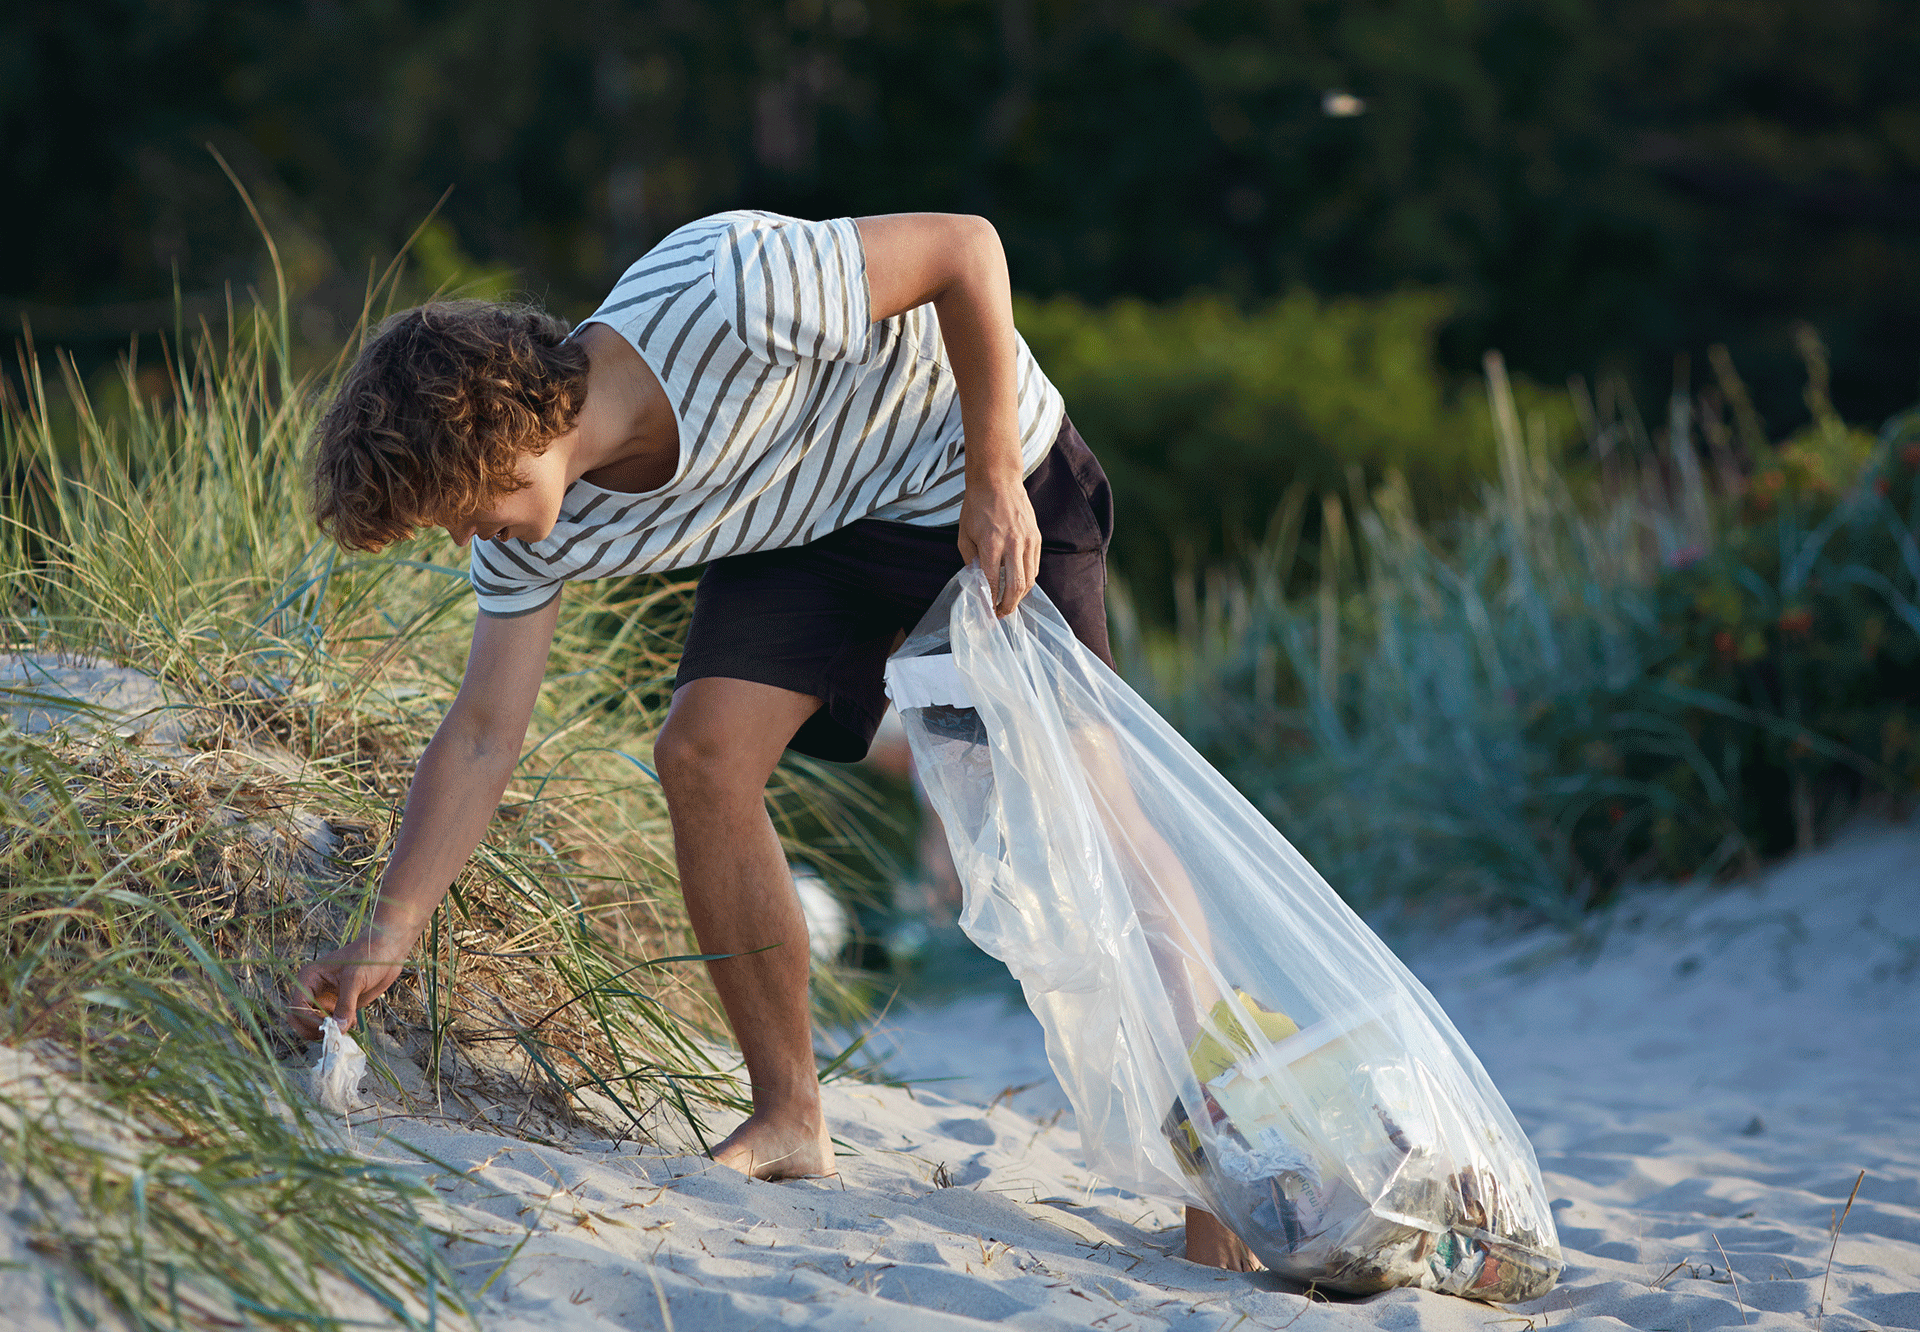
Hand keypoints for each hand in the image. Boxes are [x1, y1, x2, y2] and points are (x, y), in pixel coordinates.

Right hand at [288, 925, 416, 1040]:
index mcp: (309, 978)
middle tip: (335, 1032)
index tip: (328, 1027)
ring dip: (329, 1030)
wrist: (387, 952)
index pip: (297, 1007)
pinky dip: (339, 1028)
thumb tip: (337, 1030)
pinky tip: (353, 1020)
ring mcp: (324, 999)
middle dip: (315, 1029)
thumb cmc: (368, 957)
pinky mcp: (337, 1006)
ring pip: (314, 1025)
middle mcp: (312, 990)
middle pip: (300, 1019)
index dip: (308, 1021)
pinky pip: (331, 1024)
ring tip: (348, 1022)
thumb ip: (345, 1006)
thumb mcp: (355, 980)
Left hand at [957, 475, 1040, 615]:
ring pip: (1029, 579)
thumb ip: (969, 560)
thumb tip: (977, 580)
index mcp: (991, 544)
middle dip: (1008, 605)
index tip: (985, 612)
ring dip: (1019, 596)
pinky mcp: (1036, 537)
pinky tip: (1018, 585)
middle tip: (1000, 615)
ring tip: (1009, 603)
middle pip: (1016, 586)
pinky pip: (1034, 566)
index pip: (992, 582)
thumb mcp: (964, 534)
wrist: (997, 480)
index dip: (989, 601)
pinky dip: (1027, 580)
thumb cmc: (977, 506)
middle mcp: (1012, 544)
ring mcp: (1027, 541)